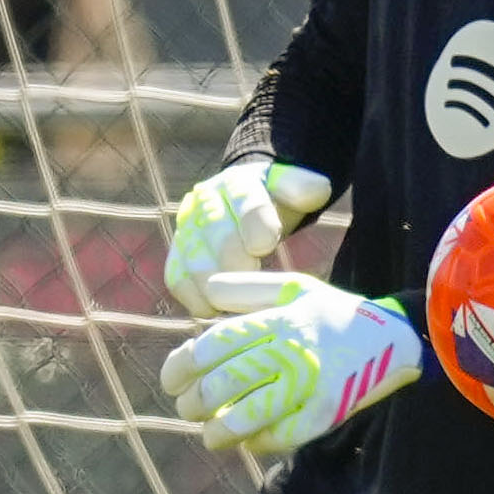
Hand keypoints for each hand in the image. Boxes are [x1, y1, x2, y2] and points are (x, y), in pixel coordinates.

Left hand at [160, 272, 420, 452]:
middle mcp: (293, 349)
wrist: (396, 338)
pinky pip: (282, 434)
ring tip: (208, 436)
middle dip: (196, 401)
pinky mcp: (327, 412)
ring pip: (251, 413)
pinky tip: (246, 441)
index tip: (171, 380)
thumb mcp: (295, 287)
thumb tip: (202, 292)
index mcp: (281, 317)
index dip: (184, 364)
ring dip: (220, 430)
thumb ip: (247, 289)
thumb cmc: (335, 313)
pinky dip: (258, 441)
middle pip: (228, 380)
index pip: (218, 343)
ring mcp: (311, 383)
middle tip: (185, 409)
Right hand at [163, 160, 333, 316]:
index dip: (254, 223)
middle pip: (216, 234)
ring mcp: (187, 230)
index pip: (245, 199)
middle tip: (253, 282)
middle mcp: (205, 203)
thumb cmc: (275, 202)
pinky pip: (177, 279)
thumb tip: (316, 191)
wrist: (245, 205)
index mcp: (237, 182)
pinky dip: (194, 298)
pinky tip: (215, 311)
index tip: (265, 245)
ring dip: (214, 285)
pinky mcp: (178, 256)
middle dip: (235, 260)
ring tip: (237, 304)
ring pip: (193, 259)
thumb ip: (304, 188)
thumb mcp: (292, 190)